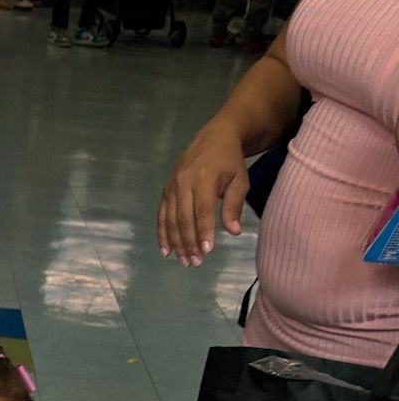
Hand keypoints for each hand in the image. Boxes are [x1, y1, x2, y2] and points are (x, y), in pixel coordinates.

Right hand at [157, 118, 249, 265]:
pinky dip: (163, 234)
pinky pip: (161, 215)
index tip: (207, 251)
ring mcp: (172, 186)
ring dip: (176, 243)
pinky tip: (167, 251)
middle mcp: (183, 182)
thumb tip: (234, 231)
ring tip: (185, 261)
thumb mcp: (240, 180)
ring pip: (170, 219)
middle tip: (196, 263)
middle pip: (183, 218)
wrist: (215, 137)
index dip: (203, 232)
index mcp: (204, 177)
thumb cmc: (231, 161)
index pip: (202, 210)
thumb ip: (234, 205)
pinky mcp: (166, 190)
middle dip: (189, 243)